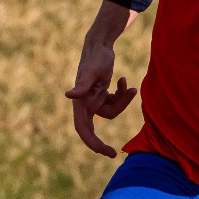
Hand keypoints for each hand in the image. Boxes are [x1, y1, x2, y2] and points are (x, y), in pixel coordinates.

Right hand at [65, 35, 135, 157]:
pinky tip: (125, 81)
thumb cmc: (96, 57)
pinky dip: (122, 94)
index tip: (104, 152)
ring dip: (123, 101)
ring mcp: (93, 100)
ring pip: (111, 112)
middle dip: (102, 141)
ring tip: (129, 86)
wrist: (100, 45)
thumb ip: (82, 85)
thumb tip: (68, 95)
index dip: (92, 142)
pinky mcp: (102, 95)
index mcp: (80, 102)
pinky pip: (115, 103)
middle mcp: (85, 104)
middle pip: (93, 129)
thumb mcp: (92, 71)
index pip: (83, 129)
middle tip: (114, 153)